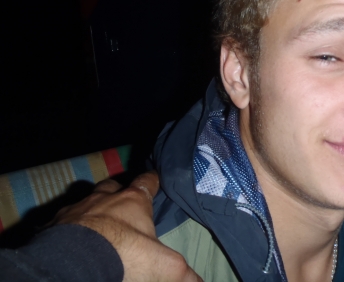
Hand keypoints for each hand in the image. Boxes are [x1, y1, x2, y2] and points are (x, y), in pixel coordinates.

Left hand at [51, 171, 201, 281]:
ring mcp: (76, 210)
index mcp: (133, 201)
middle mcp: (104, 199)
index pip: (146, 182)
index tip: (154, 178)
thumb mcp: (163, 265)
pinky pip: (62, 222)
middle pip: (111, 186)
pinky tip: (70, 241)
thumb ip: (184, 273)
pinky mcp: (53, 226)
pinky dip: (67, 229)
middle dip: (116, 192)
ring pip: (85, 202)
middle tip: (120, 203)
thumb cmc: (125, 255)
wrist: (75, 263)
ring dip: (90, 210)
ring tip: (93, 225)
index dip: (151, 180)